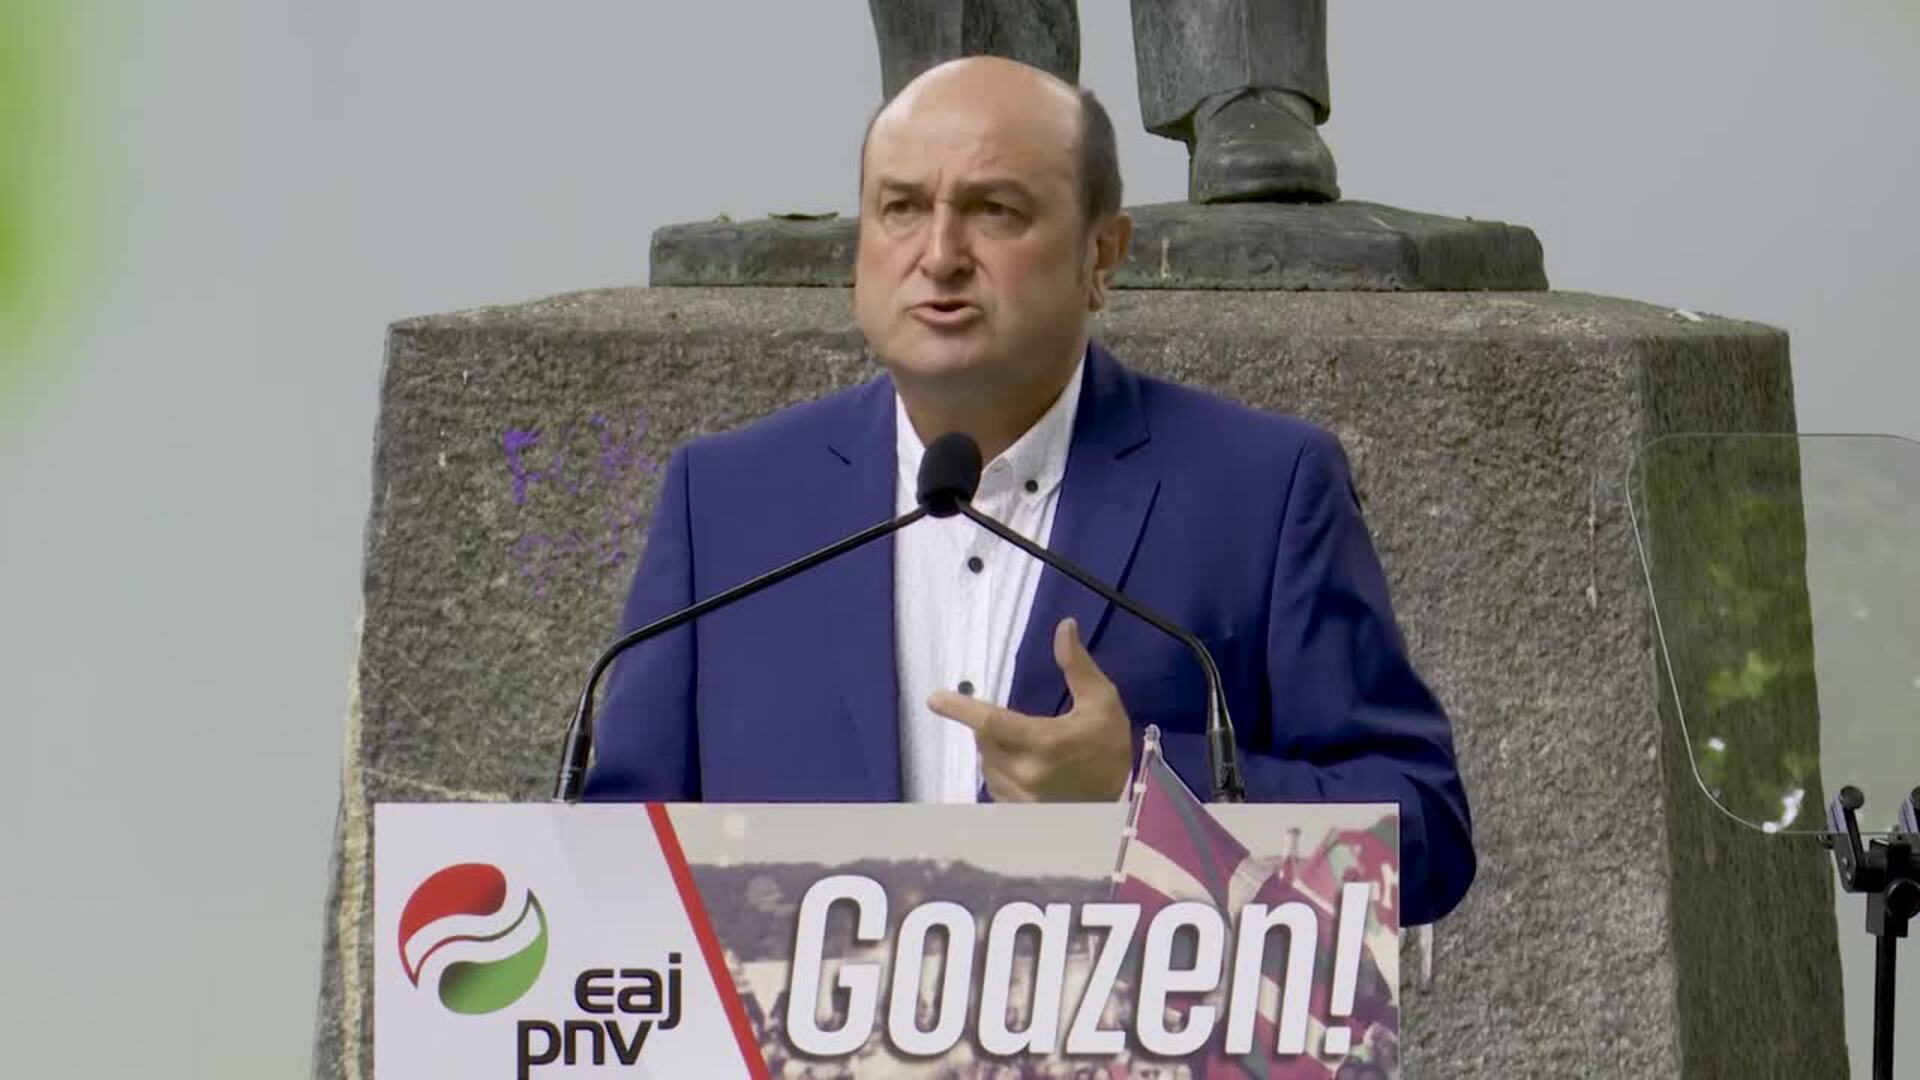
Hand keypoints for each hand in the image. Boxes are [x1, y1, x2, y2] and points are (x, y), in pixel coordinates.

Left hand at [928, 617, 1133, 801]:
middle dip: (992, 727)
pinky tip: (1027, 771)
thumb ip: (1077, 666)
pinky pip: (993, 784)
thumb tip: (1064, 627)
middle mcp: (1024, 772)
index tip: (934, 699)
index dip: (960, 710)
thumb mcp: (1102, 703)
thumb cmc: (1110, 750)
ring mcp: (1018, 797)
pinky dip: (1002, 771)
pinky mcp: (1016, 812)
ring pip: (987, 762)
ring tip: (1030, 751)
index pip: (991, 722)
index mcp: (1043, 742)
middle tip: (1021, 727)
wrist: (1121, 806)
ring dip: (997, 749)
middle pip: (985, 739)